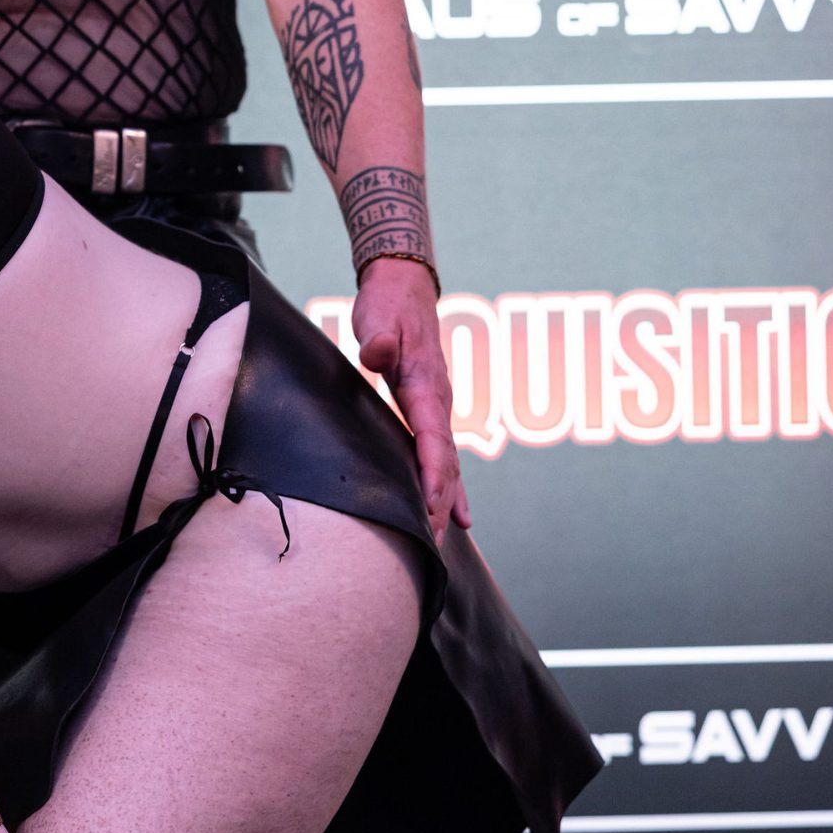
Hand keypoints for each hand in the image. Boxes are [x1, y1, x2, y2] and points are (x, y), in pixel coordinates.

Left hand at [353, 258, 469, 543]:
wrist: (405, 290)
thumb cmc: (388, 306)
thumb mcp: (378, 317)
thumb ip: (378, 339)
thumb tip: (377, 354)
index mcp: (427, 385)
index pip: (433, 437)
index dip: (432, 473)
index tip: (430, 505)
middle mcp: (439, 402)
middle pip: (445, 461)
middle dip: (440, 501)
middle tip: (433, 541)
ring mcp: (438, 409)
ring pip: (448, 463)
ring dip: (445, 500)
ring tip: (443, 539)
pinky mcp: (430, 412)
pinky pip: (443, 456)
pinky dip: (449, 487)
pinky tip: (455, 515)